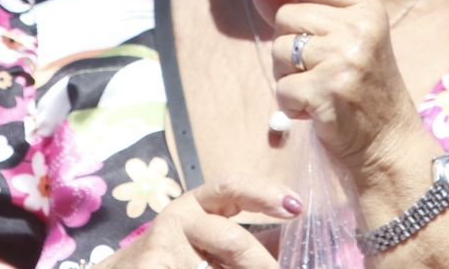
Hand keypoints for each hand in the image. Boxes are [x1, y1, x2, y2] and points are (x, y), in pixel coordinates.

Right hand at [101, 176, 300, 268]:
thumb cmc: (173, 259)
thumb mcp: (208, 245)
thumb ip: (240, 248)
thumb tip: (284, 251)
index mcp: (198, 206)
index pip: (233, 187)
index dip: (265, 194)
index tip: (296, 207)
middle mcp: (180, 217)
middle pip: (232, 239)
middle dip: (261, 265)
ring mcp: (163, 244)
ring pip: (218, 261)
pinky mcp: (153, 264)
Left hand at [230, 0, 428, 175]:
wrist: (388, 143)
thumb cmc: (360, 88)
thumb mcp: (342, 41)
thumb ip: (302, 13)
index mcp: (365, 8)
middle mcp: (359, 28)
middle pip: (285, 16)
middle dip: (286, 45)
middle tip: (315, 71)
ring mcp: (346, 58)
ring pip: (279, 50)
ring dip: (287, 76)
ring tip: (318, 90)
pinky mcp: (330, 91)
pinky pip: (282, 88)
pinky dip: (290, 105)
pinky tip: (316, 111)